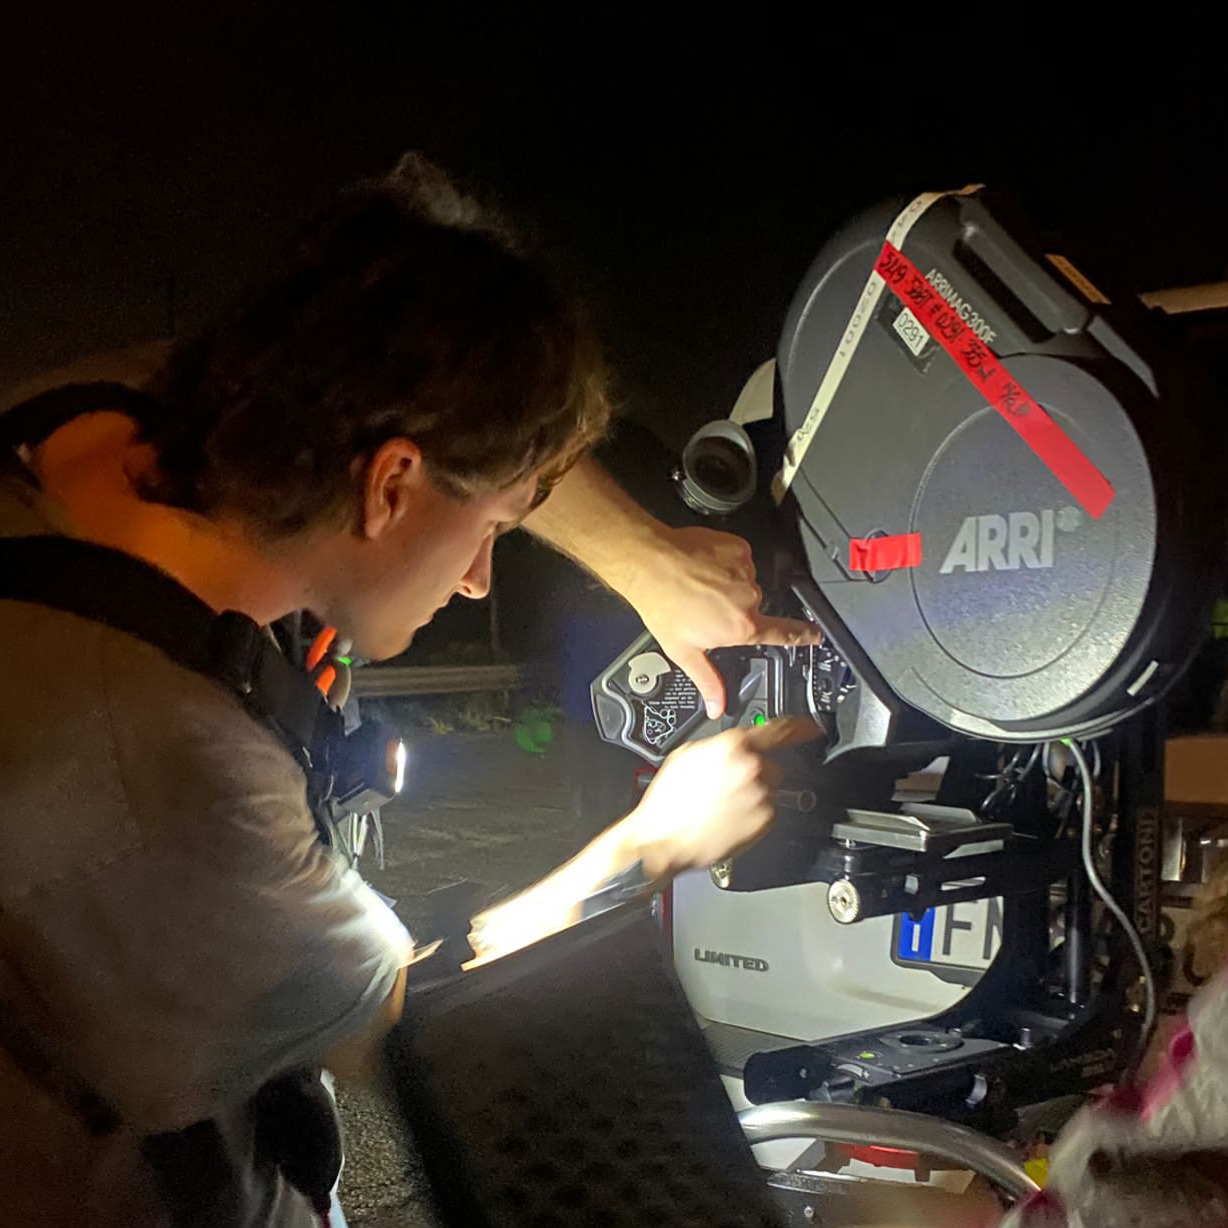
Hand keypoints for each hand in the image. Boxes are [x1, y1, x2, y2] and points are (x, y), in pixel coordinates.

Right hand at [630, 716, 821, 877]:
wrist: (662, 840)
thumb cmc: (669, 802)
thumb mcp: (687, 756)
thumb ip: (717, 745)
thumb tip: (732, 745)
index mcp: (733, 746)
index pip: (780, 729)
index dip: (801, 726)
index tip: (813, 727)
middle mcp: (752, 769)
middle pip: (772, 765)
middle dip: (756, 773)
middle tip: (729, 786)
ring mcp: (761, 797)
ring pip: (768, 790)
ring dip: (753, 795)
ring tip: (723, 806)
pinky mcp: (764, 821)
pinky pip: (766, 812)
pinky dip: (752, 815)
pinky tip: (728, 819)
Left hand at [632, 526, 820, 717]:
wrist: (650, 563)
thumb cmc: (663, 605)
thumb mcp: (684, 652)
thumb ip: (707, 681)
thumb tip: (716, 707)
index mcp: (741, 626)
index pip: (783, 634)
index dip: (803, 636)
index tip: (816, 636)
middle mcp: (749, 598)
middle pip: (754, 607)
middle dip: (735, 610)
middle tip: (708, 608)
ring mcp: (745, 570)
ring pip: (745, 582)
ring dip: (728, 585)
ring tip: (701, 587)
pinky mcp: (738, 548)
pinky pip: (739, 559)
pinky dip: (725, 564)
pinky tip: (704, 569)